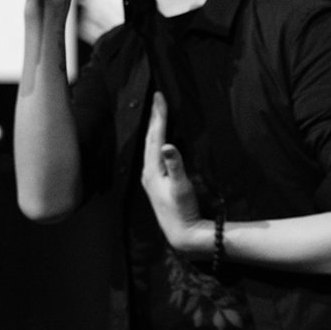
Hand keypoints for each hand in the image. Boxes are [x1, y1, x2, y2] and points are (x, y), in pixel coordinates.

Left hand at [140, 91, 208, 253]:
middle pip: (149, 138)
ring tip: (159, 113)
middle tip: (158, 98)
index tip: (160, 96)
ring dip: (155, 128)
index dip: (159, 115)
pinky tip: (161, 140)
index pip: (155, 136)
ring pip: (150, 146)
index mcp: (152, 169)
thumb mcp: (181, 187)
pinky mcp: (157, 182)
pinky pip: (155, 154)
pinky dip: (157, 141)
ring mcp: (151, 177)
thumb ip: (175, 165)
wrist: (181, 233)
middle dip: (155, 117)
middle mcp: (148, 171)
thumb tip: (168, 144)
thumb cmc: (182, 210)